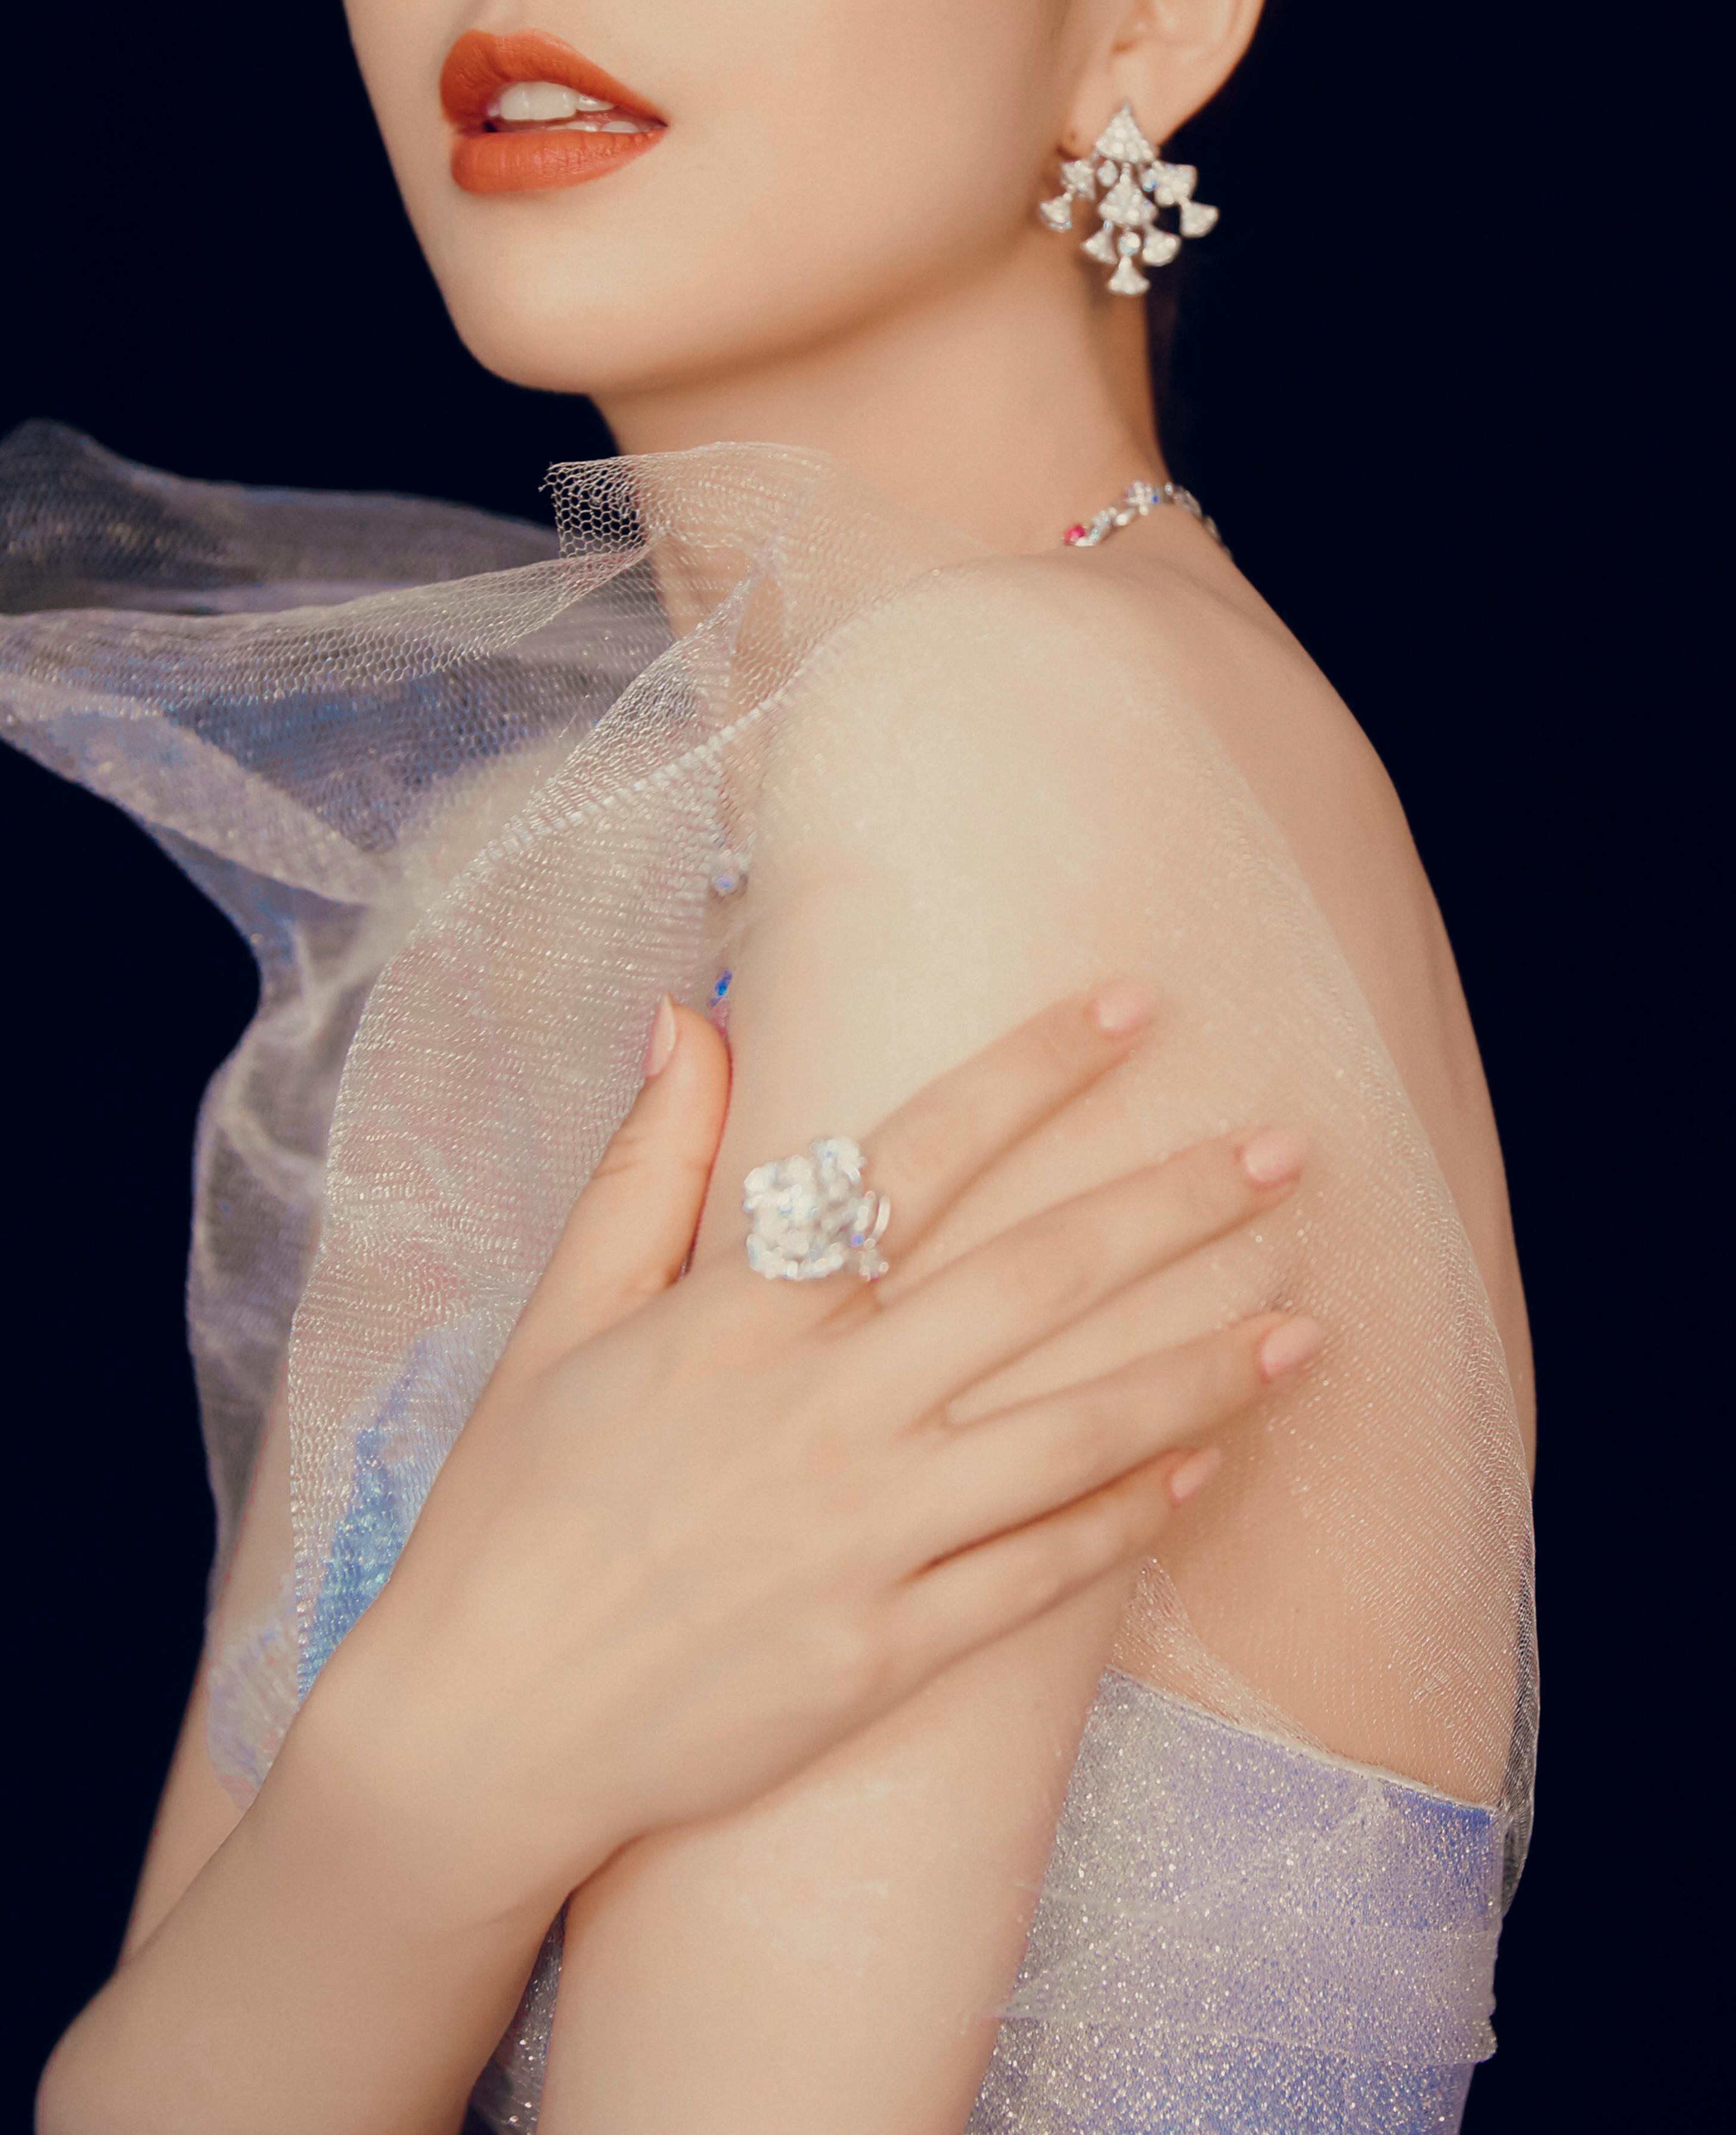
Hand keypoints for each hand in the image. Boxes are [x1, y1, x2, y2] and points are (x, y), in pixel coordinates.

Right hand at [307, 987, 1317, 1935]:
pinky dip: (1127, 1518)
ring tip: (1305, 1325)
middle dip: (1174, 1206)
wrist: (478, 1729)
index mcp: (747, 1312)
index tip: (1133, 1006)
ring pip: (1072, 1430)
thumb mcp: (558, 1316)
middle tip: (1286, 1150)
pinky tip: (1202, 1470)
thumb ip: (645, 1164)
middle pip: (1038, 1280)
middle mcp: (828, 1408)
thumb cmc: (511, 1510)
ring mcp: (868, 1534)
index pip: (920, 1156)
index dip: (1033, 1071)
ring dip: (1199, 1370)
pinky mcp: (886, 1649)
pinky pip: (1039, 1573)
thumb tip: (685, 1012)